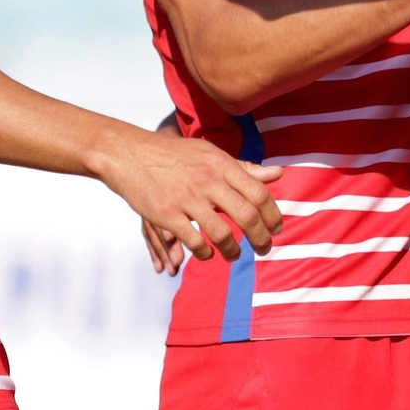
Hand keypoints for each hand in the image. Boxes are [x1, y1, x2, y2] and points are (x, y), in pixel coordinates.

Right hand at [100, 129, 282, 263]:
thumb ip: (243, 168)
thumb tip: (278, 173)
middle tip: (265, 248)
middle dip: (261, 238)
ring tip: (235, 255)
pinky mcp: (167, 214)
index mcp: (221, 164)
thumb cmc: (175, 155)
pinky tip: (208, 253)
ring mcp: (187, 198)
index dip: (273, 214)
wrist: (130, 154)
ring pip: (222, 233)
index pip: (258, 193)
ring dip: (233, 250)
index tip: (277, 228)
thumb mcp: (210, 154)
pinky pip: (195, 241)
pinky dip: (206, 252)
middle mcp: (208, 180)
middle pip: (247, 215)